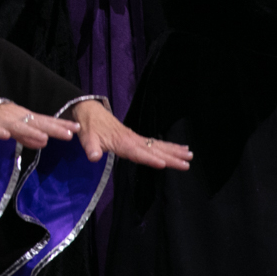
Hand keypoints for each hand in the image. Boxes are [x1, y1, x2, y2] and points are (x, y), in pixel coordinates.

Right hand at [0, 101, 78, 149]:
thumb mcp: (14, 128)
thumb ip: (27, 136)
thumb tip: (44, 142)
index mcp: (24, 118)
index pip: (45, 121)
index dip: (60, 125)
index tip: (78, 128)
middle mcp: (16, 117)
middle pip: (36, 123)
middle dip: (52, 128)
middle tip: (69, 134)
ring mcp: (1, 120)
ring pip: (17, 126)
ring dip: (30, 132)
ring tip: (44, 138)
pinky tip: (4, 136)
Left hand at [72, 99, 191, 168]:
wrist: (88, 110)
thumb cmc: (87, 126)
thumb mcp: (86, 137)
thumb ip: (90, 147)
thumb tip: (92, 157)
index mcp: (122, 142)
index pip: (138, 153)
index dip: (150, 159)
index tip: (164, 164)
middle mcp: (132, 140)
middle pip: (154, 150)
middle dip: (171, 157)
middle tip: (187, 164)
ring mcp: (136, 138)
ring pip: (158, 145)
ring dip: (174, 150)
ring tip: (190, 155)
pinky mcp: (136, 138)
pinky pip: (155, 143)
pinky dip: (168, 146)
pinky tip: (180, 149)